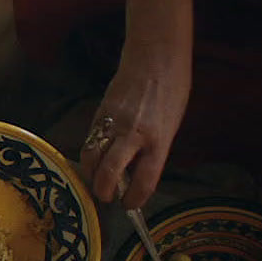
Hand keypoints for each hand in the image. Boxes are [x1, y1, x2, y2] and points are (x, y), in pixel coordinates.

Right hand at [79, 45, 189, 208]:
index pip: (144, 180)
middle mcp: (133, 134)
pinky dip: (90, 156)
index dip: (134, 199)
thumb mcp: (170, 126)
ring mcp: (113, 123)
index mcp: (158, 140)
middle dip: (104, 191)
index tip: (130, 205)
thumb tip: (135, 174)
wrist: (154, 56)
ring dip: (91, 174)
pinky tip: (95, 159)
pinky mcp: (99, 114)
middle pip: (109, 172)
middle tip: (106, 197)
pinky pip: (90, 142)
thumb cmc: (171, 90)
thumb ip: (153, 151)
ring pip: (91, 158)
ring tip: (97, 180)